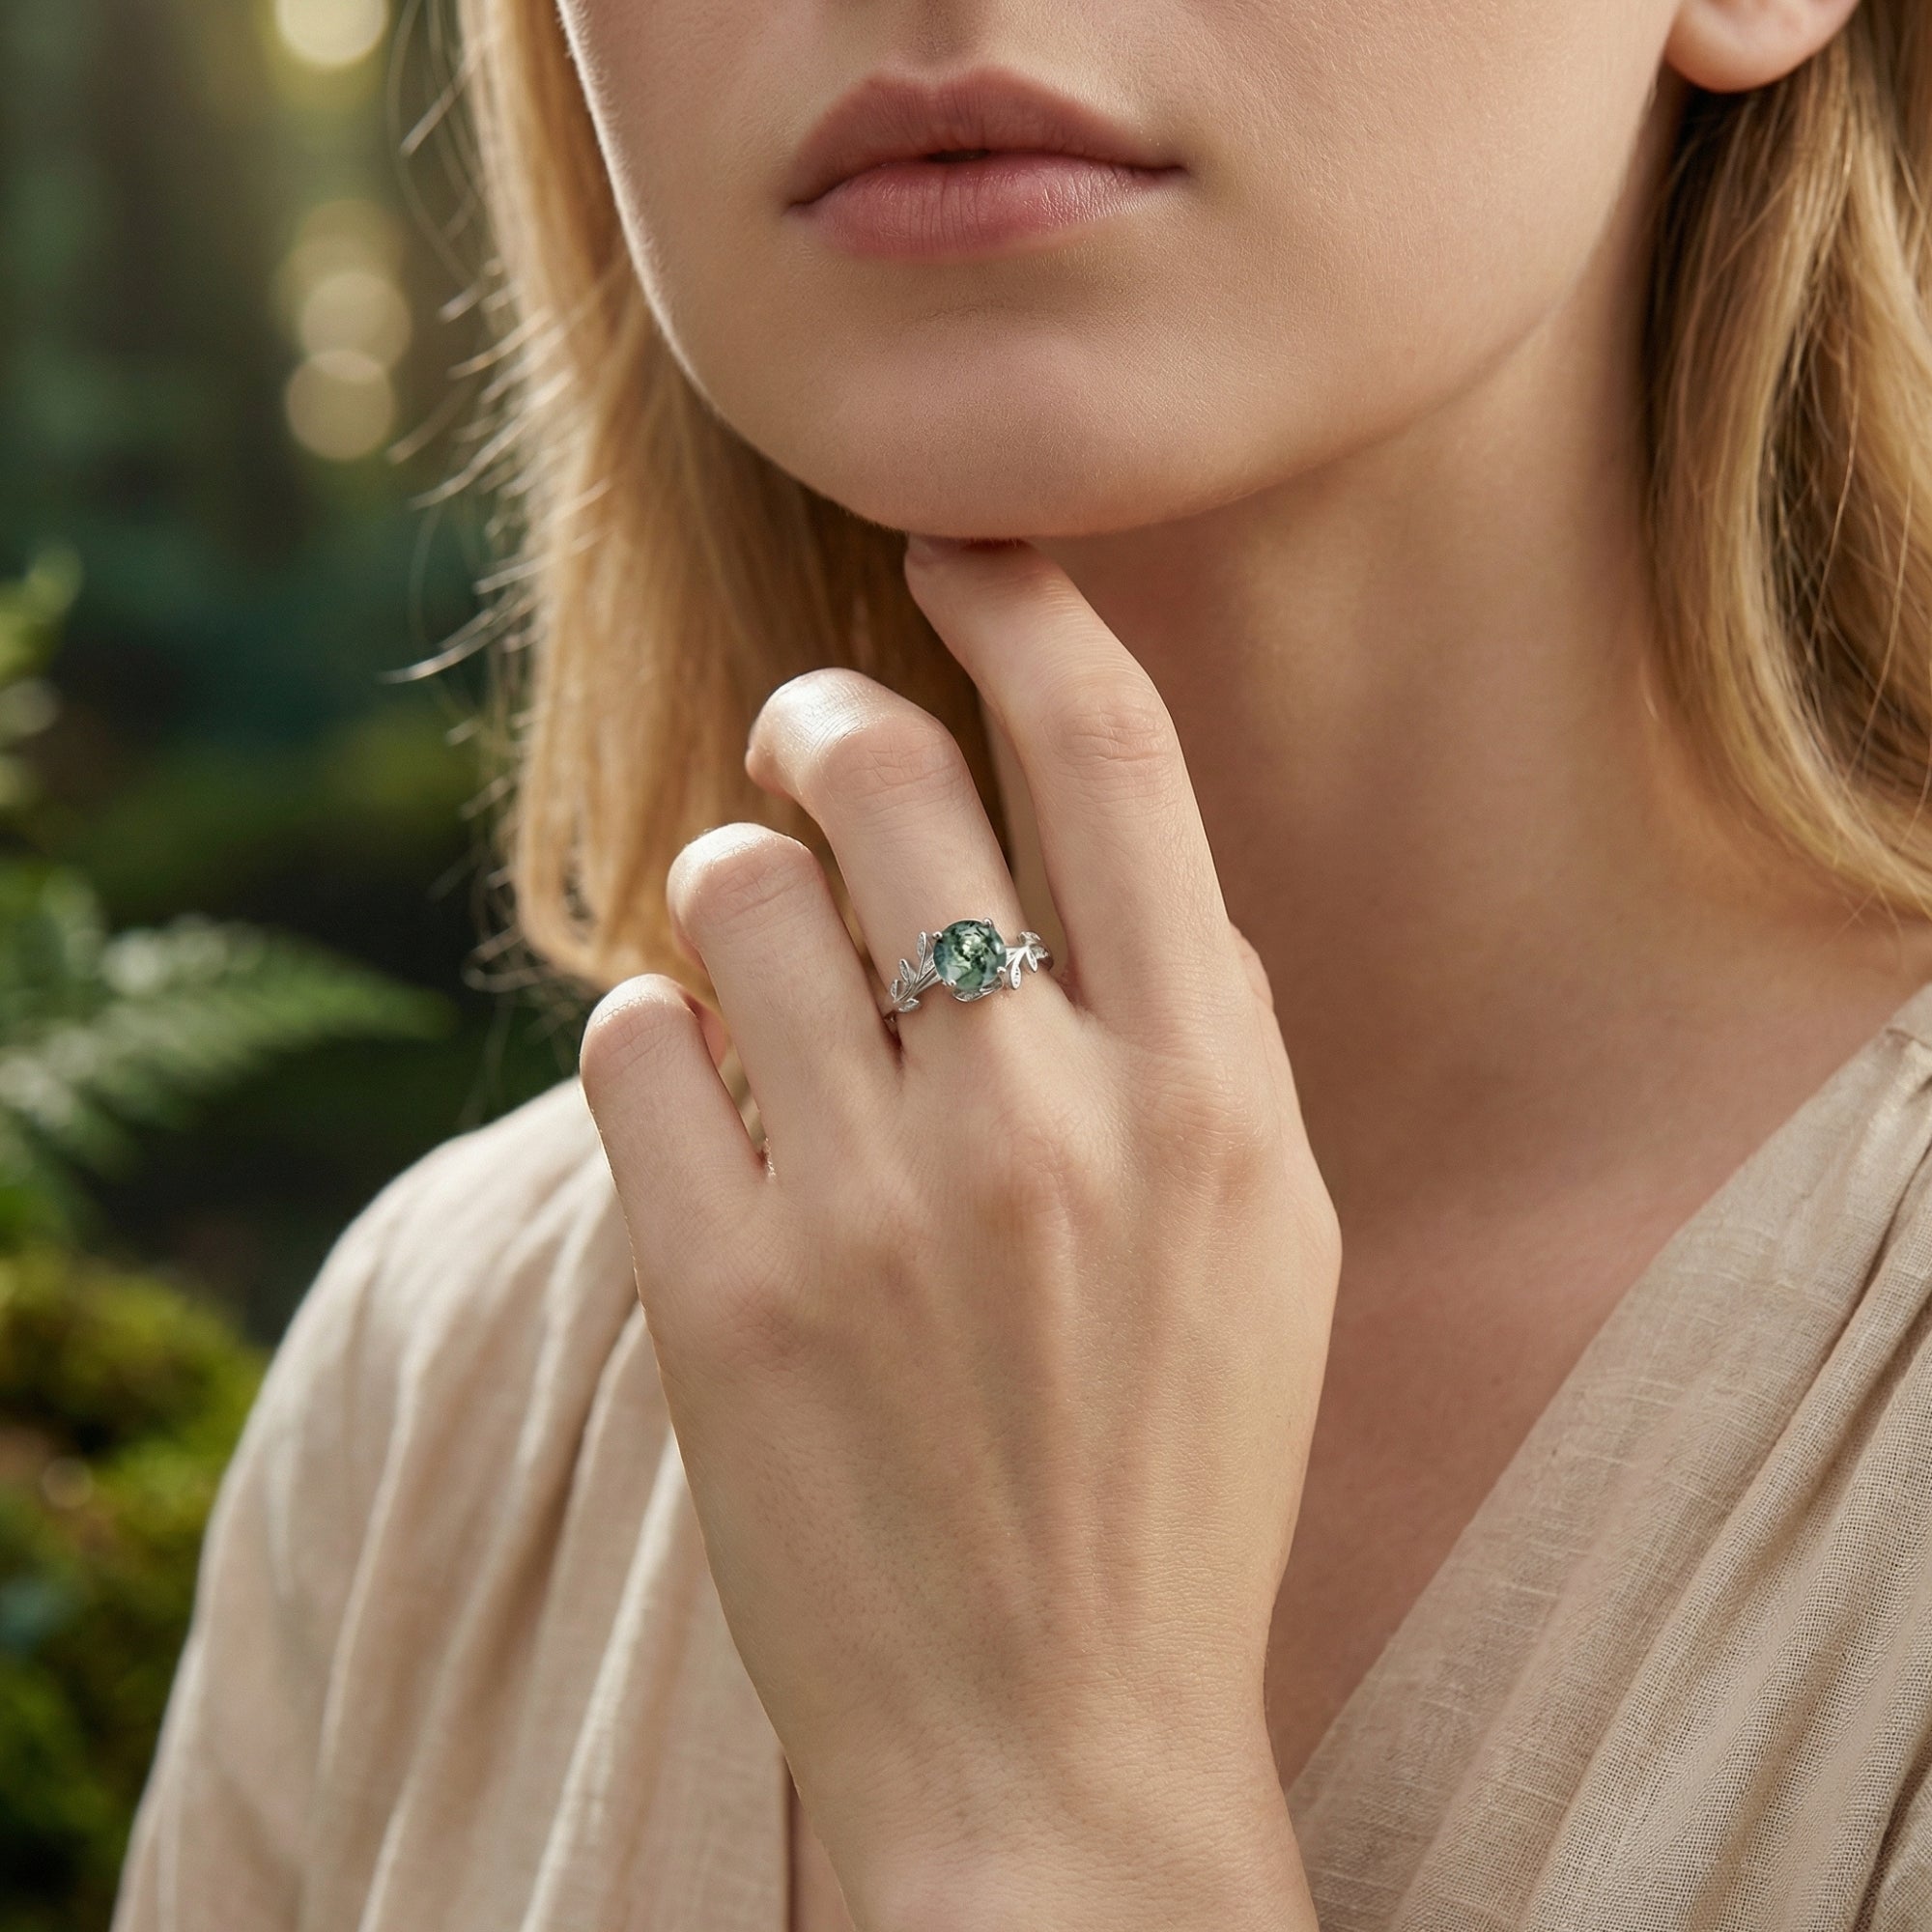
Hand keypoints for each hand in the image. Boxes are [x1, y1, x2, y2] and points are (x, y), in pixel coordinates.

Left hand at [579, 539, 1338, 1931]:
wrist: (1054, 1738)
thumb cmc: (1176, 1466)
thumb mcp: (1268, 1231)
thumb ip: (1201, 1021)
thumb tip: (1090, 835)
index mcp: (1211, 1089)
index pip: (1110, 752)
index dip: (1024, 607)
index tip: (954, 549)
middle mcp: (1046, 1117)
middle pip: (882, 775)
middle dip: (821, 724)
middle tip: (804, 743)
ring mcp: (871, 1204)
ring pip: (731, 891)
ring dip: (733, 896)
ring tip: (765, 978)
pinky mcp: (719, 1290)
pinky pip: (628, 1035)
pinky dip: (652, 1035)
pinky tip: (705, 1103)